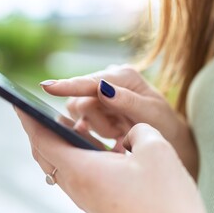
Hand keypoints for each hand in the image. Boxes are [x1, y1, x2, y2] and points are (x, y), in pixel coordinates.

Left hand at [15, 109, 205, 212]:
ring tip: (66, 123)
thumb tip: (132, 131)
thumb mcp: (156, 153)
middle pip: (44, 153)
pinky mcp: (94, 201)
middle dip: (37, 129)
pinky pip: (73, 173)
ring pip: (57, 164)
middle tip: (37, 110)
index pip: (42, 139)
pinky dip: (72, 154)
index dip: (28, 119)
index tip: (17, 103)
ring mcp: (84, 196)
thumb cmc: (166, 202)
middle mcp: (77, 185)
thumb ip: (139, 131)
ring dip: (55, 141)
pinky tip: (90, 144)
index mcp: (82, 170)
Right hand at [40, 65, 197, 177]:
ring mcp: (99, 94)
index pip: (90, 82)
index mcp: (123, 76)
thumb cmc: (163, 124)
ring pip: (79, 110)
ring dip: (96, 126)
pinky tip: (112, 133)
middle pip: (81, 99)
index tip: (47, 86)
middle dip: (96, 121)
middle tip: (118, 133)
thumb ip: (127, 100)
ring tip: (119, 133)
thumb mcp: (151, 113)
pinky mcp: (95, 107)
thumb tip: (101, 87)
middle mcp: (107, 81)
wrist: (167, 136)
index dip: (68, 85)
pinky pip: (81, 119)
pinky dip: (94, 129)